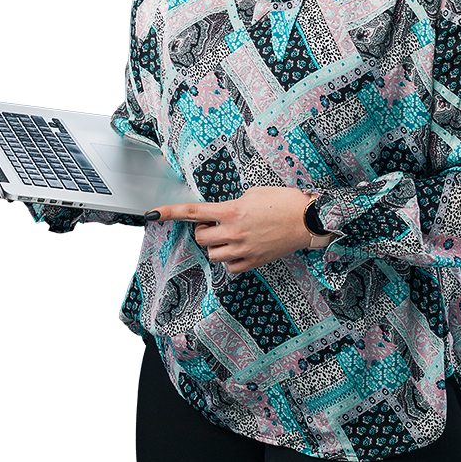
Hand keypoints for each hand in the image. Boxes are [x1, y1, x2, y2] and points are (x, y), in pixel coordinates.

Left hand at [148, 186, 312, 273]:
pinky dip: (230, 259)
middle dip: (203, 231)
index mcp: (232, 211)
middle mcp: (234, 232)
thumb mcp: (253, 193)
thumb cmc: (284, 202)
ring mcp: (244, 249)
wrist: (308, 220)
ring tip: (231, 236)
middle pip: (200, 238)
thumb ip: (232, 204)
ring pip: (213, 254)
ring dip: (216, 246)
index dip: (169, 212)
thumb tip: (222, 214)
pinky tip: (241, 249)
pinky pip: (230, 267)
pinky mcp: (254, 262)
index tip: (152, 214)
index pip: (193, 211)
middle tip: (216, 224)